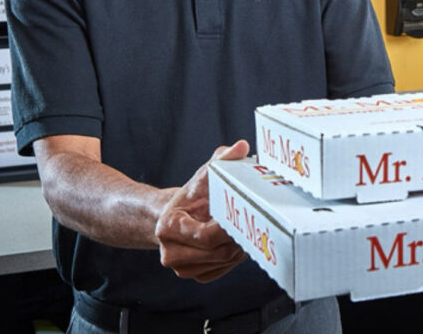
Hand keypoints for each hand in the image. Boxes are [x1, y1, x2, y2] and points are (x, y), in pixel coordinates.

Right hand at [156, 140, 249, 282]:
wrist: (176, 217)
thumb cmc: (191, 197)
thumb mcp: (204, 176)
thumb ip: (221, 161)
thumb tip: (241, 147)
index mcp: (168, 228)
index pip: (205, 235)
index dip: (228, 227)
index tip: (245, 214)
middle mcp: (171, 253)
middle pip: (217, 251)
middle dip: (238, 235)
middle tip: (254, 219)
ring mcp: (183, 268)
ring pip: (223, 261)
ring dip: (240, 245)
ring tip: (247, 226)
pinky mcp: (196, 275)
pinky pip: (223, 269)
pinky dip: (235, 255)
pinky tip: (238, 239)